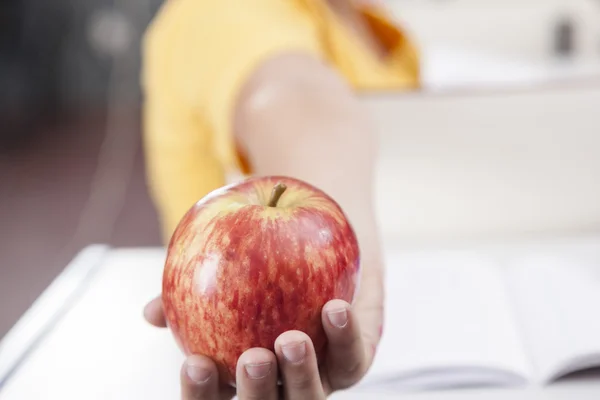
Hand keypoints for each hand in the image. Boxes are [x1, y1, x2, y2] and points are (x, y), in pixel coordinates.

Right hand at [143, 283, 382, 398]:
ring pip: (309, 398)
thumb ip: (186, 291)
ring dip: (300, 373)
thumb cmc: (254, 261)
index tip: (195, 362)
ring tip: (292, 338)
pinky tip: (335, 308)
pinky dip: (343, 337)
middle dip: (257, 391)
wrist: (313, 246)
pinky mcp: (351, 360)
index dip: (201, 393)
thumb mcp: (219, 270)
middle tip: (252, 359)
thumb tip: (150, 312)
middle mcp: (277, 384)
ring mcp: (316, 377)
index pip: (212, 399)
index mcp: (236, 374)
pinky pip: (350, 358)